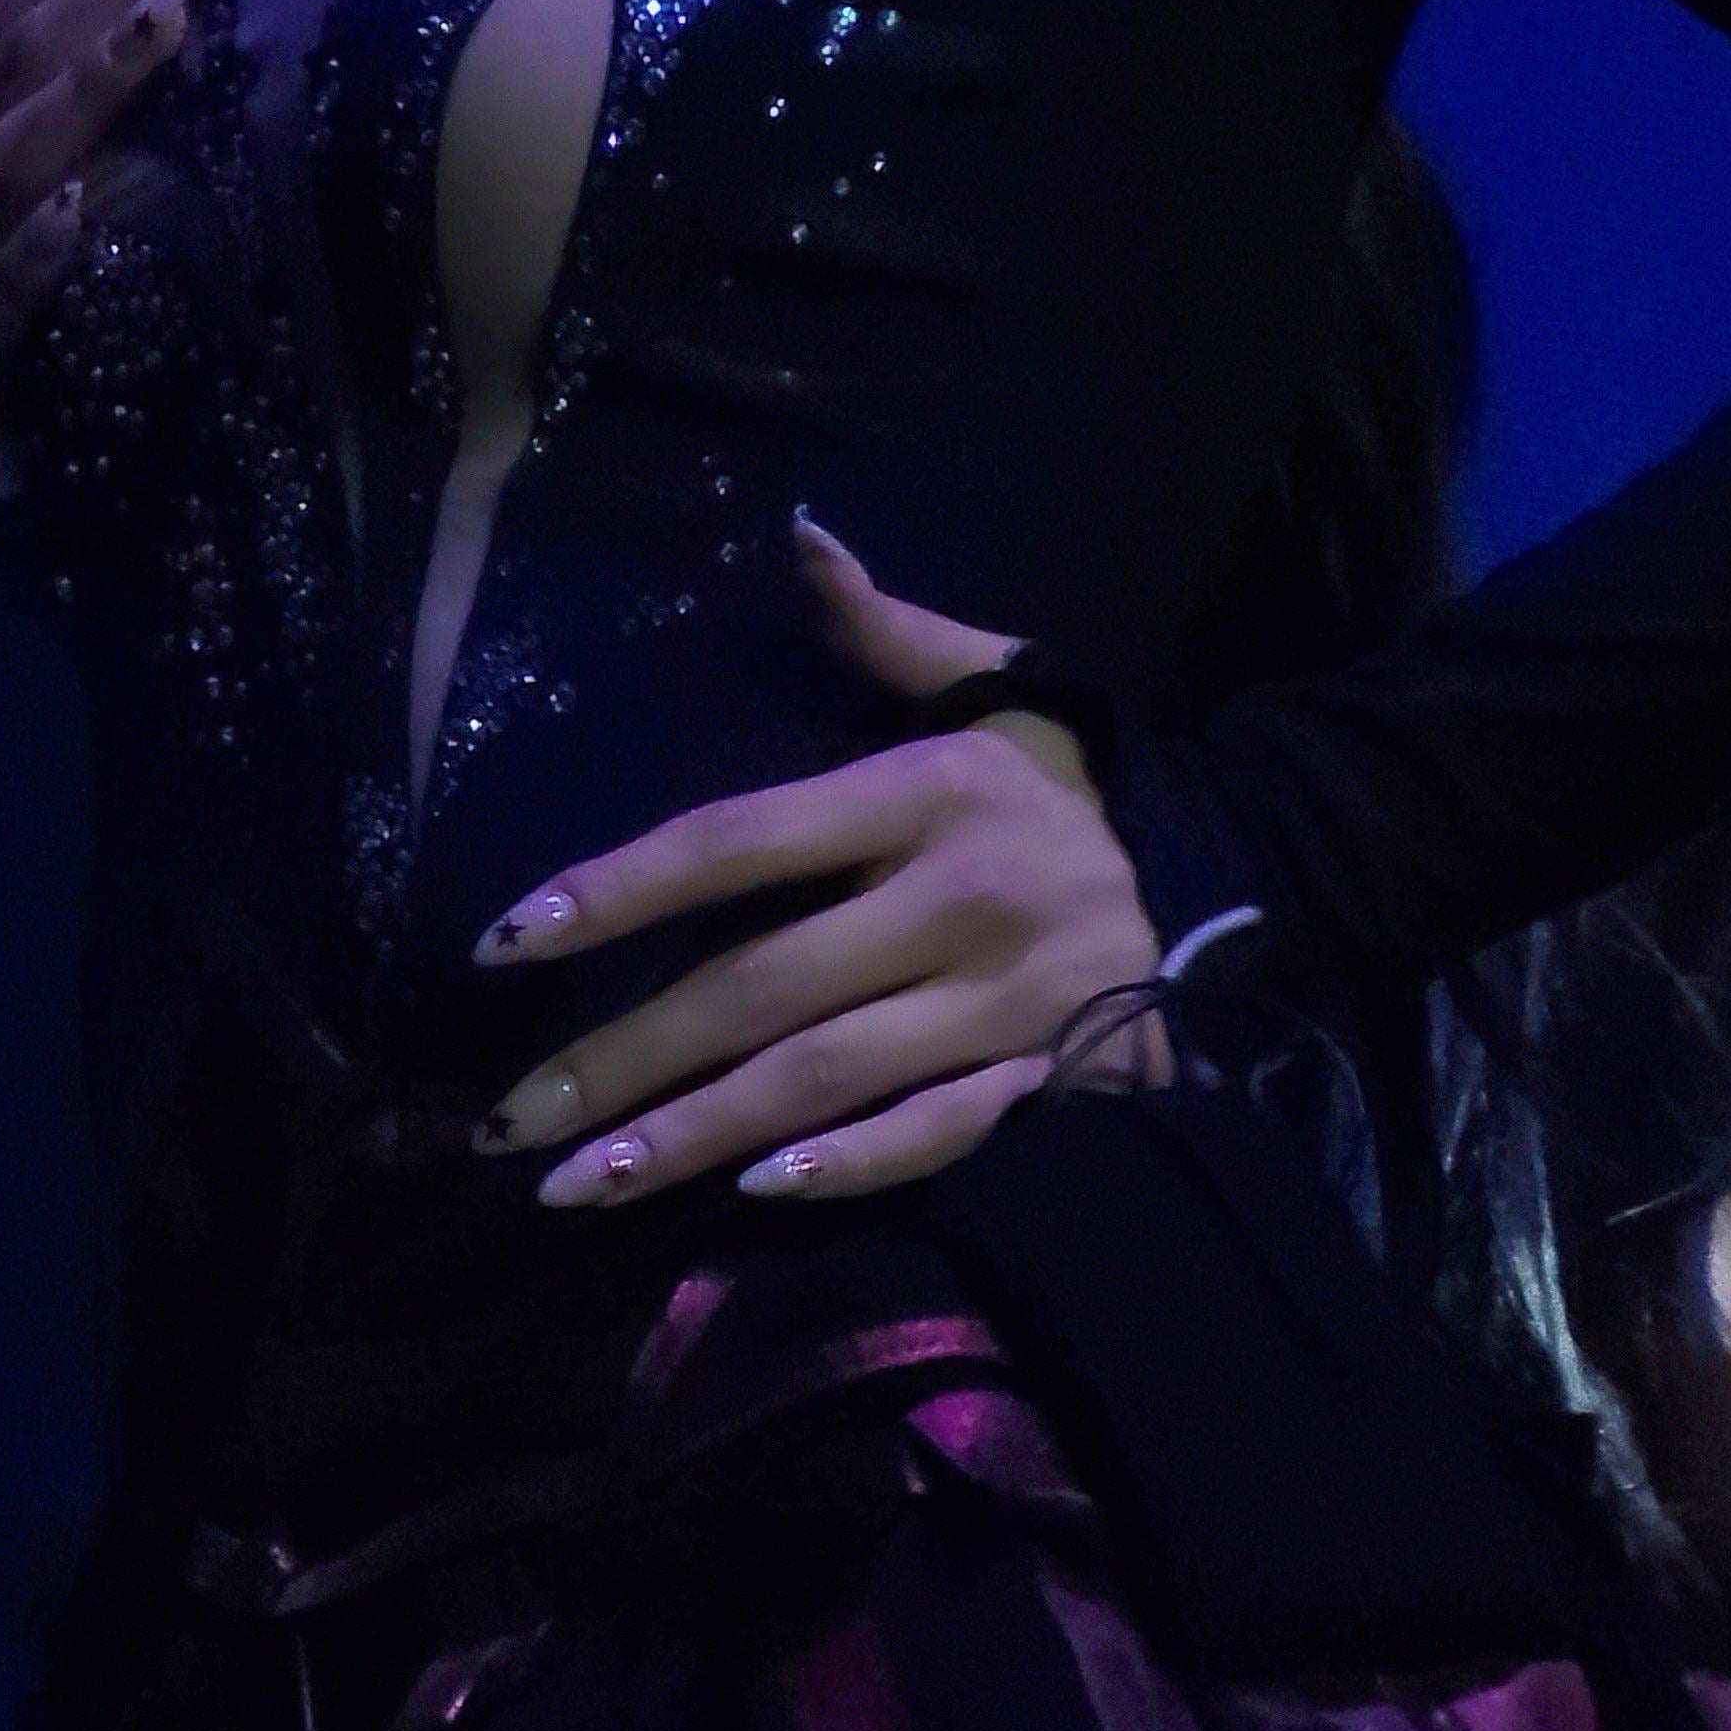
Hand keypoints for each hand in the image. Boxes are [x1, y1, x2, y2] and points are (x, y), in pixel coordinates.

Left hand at [470, 518, 1168, 1209]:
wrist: (1222, 874)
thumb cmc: (1055, 787)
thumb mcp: (990, 682)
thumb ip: (885, 627)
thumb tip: (800, 536)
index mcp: (925, 793)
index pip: (740, 841)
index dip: (620, 888)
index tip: (508, 938)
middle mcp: (958, 898)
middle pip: (762, 987)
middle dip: (626, 1058)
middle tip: (510, 1122)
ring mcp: (1006, 1002)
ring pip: (825, 1079)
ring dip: (696, 1139)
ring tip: (580, 1184)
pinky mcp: (1050, 1080)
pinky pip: (937, 1135)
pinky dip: (852, 1168)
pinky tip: (757, 1194)